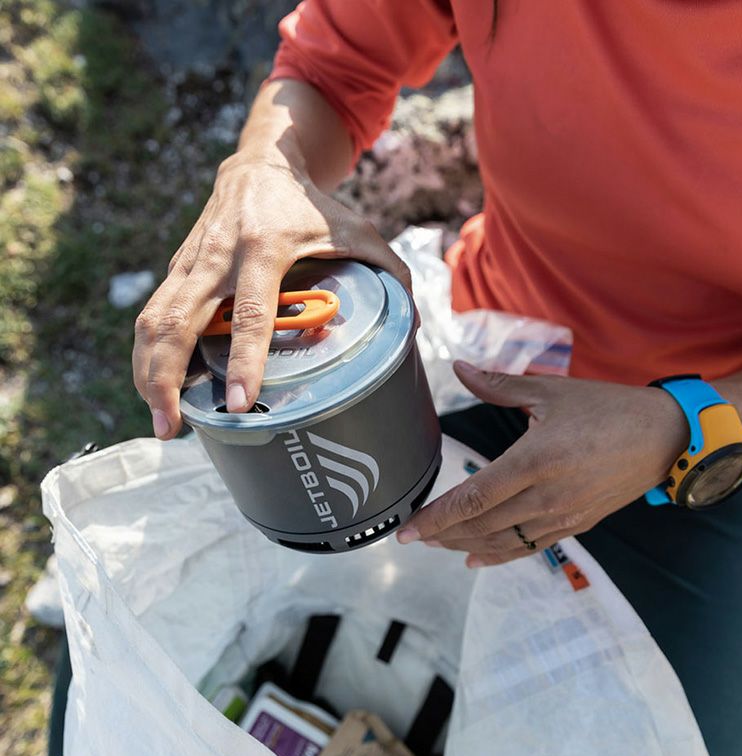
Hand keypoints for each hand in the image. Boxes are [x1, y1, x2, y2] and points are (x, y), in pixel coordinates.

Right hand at [132, 139, 409, 439]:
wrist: (260, 163)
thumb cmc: (311, 204)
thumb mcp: (357, 229)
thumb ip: (390, 272)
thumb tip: (417, 326)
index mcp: (263, 249)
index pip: (250, 314)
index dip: (245, 361)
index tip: (240, 404)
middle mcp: (218, 257)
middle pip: (177, 324)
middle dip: (166, 380)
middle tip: (173, 429)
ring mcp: (191, 262)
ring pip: (154, 322)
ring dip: (148, 374)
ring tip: (162, 421)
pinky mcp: (178, 267)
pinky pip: (153, 315)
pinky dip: (148, 354)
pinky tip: (156, 387)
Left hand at [397, 361, 688, 567]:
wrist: (665, 438)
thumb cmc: (607, 409)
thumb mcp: (551, 392)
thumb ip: (499, 386)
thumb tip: (458, 368)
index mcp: (533, 461)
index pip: (473, 498)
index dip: (436, 518)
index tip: (407, 531)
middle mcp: (545, 497)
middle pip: (481, 526)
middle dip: (443, 534)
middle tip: (414, 537)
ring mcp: (563, 517)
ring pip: (503, 542)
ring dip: (466, 546)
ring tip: (439, 545)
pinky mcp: (576, 525)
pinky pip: (530, 547)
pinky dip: (500, 556)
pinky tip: (477, 559)